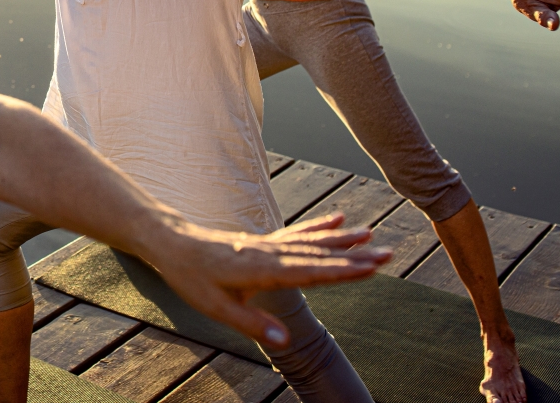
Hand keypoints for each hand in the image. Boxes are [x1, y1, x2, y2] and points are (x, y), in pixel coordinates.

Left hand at [148, 213, 388, 347]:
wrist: (171, 243)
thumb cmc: (191, 277)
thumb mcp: (215, 307)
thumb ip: (251, 323)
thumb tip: (285, 340)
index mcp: (261, 270)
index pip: (309, 273)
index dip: (341, 272)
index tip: (370, 268)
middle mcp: (269, 253)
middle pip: (318, 255)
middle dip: (354, 256)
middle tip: (388, 253)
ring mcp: (268, 245)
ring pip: (312, 242)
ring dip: (342, 240)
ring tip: (372, 234)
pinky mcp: (264, 242)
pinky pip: (298, 234)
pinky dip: (319, 227)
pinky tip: (338, 219)